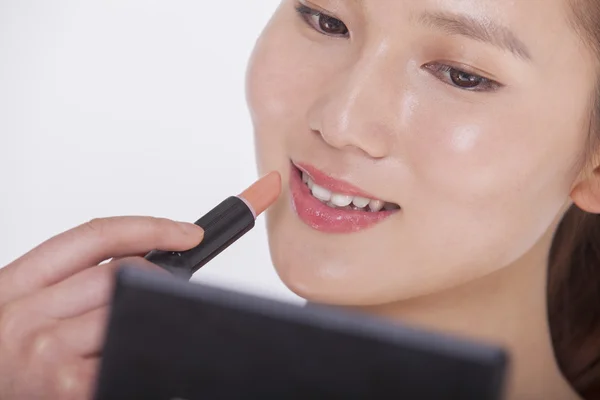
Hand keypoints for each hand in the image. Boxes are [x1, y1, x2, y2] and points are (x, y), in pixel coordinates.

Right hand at [0, 217, 202, 398]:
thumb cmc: (6, 364)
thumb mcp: (22, 311)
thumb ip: (68, 285)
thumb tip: (139, 265)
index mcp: (15, 283)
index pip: (95, 236)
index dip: (151, 228)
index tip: (186, 233)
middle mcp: (27, 313)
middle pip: (121, 273)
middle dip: (157, 283)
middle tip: (167, 300)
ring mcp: (47, 350)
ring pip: (130, 311)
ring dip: (148, 323)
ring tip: (137, 339)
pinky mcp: (68, 386)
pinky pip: (130, 354)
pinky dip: (146, 355)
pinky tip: (141, 361)